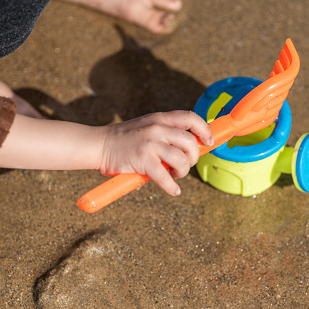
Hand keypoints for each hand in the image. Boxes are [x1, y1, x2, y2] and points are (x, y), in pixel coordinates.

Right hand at [98, 111, 213, 195]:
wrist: (100, 145)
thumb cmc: (125, 139)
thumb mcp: (148, 127)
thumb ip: (166, 133)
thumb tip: (191, 147)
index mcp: (160, 118)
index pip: (191, 118)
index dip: (205, 130)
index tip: (208, 142)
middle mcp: (158, 128)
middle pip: (191, 142)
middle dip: (194, 157)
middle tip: (186, 164)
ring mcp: (150, 143)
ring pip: (182, 160)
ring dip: (183, 172)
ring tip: (176, 175)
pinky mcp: (143, 160)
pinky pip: (165, 177)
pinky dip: (172, 187)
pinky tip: (173, 190)